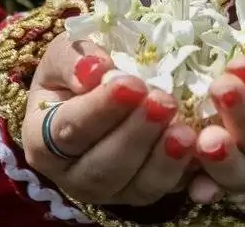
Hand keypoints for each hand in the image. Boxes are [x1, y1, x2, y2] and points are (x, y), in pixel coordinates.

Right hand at [22, 32, 197, 205]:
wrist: (97, 90)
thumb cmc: (76, 70)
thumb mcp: (64, 54)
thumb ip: (73, 60)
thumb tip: (95, 70)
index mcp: (42, 140)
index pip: (68, 131)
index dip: (100, 110)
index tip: (130, 84)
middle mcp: (73, 174)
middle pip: (102, 167)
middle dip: (136, 135)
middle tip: (164, 101)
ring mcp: (112, 190)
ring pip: (137, 186)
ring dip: (164, 160)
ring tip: (185, 131)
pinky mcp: (145, 192)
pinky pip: (169, 190)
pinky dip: (187, 173)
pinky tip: (202, 149)